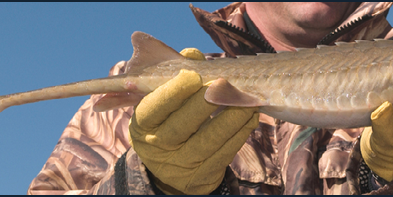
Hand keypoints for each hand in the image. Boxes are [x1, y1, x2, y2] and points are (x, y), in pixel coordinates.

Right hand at [130, 65, 257, 193]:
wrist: (174, 168)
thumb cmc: (171, 120)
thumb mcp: (164, 101)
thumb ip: (178, 74)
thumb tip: (193, 54)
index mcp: (143, 125)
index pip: (154, 108)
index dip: (174, 92)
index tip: (193, 75)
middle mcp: (157, 147)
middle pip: (182, 125)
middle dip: (205, 103)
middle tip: (224, 84)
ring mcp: (180, 164)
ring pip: (208, 140)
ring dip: (231, 117)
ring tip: (247, 99)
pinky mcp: (203, 176)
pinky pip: (225, 153)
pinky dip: (240, 132)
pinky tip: (250, 116)